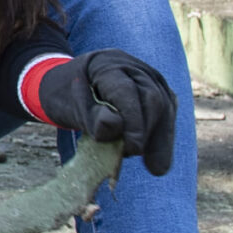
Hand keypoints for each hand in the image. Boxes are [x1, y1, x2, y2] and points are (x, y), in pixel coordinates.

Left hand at [36, 49, 176, 177]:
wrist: (68, 84)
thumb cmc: (66, 97)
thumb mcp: (68, 107)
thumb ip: (91, 117)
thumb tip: (115, 126)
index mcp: (107, 64)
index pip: (126, 91)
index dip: (133, 121)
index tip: (132, 149)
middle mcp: (133, 67)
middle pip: (152, 98)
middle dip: (148, 132)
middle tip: (137, 158)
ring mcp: (150, 78)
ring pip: (166, 107)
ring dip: (161, 139)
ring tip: (155, 167)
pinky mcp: (159, 92)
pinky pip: (167, 114)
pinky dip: (162, 137)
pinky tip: (158, 159)